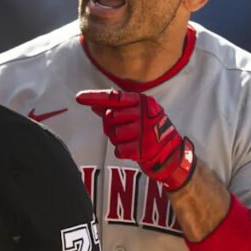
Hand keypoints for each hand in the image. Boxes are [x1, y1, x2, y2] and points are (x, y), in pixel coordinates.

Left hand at [75, 90, 195, 189]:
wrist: (172, 154)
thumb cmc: (149, 131)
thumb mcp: (137, 115)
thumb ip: (116, 109)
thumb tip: (94, 104)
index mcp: (142, 101)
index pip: (114, 97)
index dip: (95, 97)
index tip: (78, 98)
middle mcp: (144, 113)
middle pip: (110, 117)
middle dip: (111, 125)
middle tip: (123, 131)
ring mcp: (144, 131)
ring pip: (113, 134)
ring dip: (117, 140)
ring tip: (131, 140)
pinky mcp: (143, 149)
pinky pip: (118, 150)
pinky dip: (122, 152)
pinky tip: (133, 150)